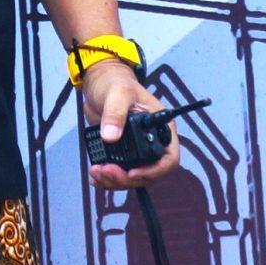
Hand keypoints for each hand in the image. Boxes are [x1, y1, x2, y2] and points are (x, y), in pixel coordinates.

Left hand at [78, 60, 179, 190]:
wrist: (100, 83)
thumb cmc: (115, 83)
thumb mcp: (117, 93)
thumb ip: (115, 113)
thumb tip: (110, 137)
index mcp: (161, 127)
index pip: (169, 158)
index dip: (154, 171)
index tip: (132, 173)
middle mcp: (153, 141)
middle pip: (149, 173)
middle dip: (128, 178)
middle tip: (106, 172)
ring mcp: (138, 149)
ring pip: (134, 177)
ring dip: (116, 181)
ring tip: (97, 174)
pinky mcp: (122, 152)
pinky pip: (120, 172)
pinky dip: (108, 179)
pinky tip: (96, 179)